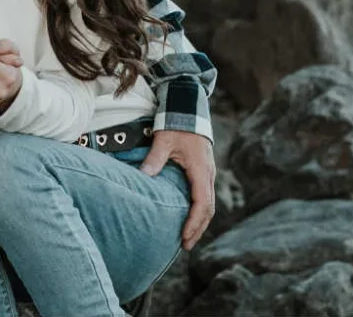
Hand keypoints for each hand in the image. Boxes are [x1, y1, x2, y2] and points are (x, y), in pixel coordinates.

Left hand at [140, 128, 215, 249]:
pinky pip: (205, 196)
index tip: (184, 236)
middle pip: (208, 209)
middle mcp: (208, 173)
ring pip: (209, 204)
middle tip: (185, 245)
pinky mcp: (204, 171)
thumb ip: (155, 158)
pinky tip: (190, 218)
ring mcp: (208, 172)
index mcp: (200, 169)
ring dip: (200, 222)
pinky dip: (200, 211)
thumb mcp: (164, 140)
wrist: (189, 108)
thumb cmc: (177, 123)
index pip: (202, 203)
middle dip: (198, 228)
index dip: (194, 222)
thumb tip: (143, 177)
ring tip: (188, 237)